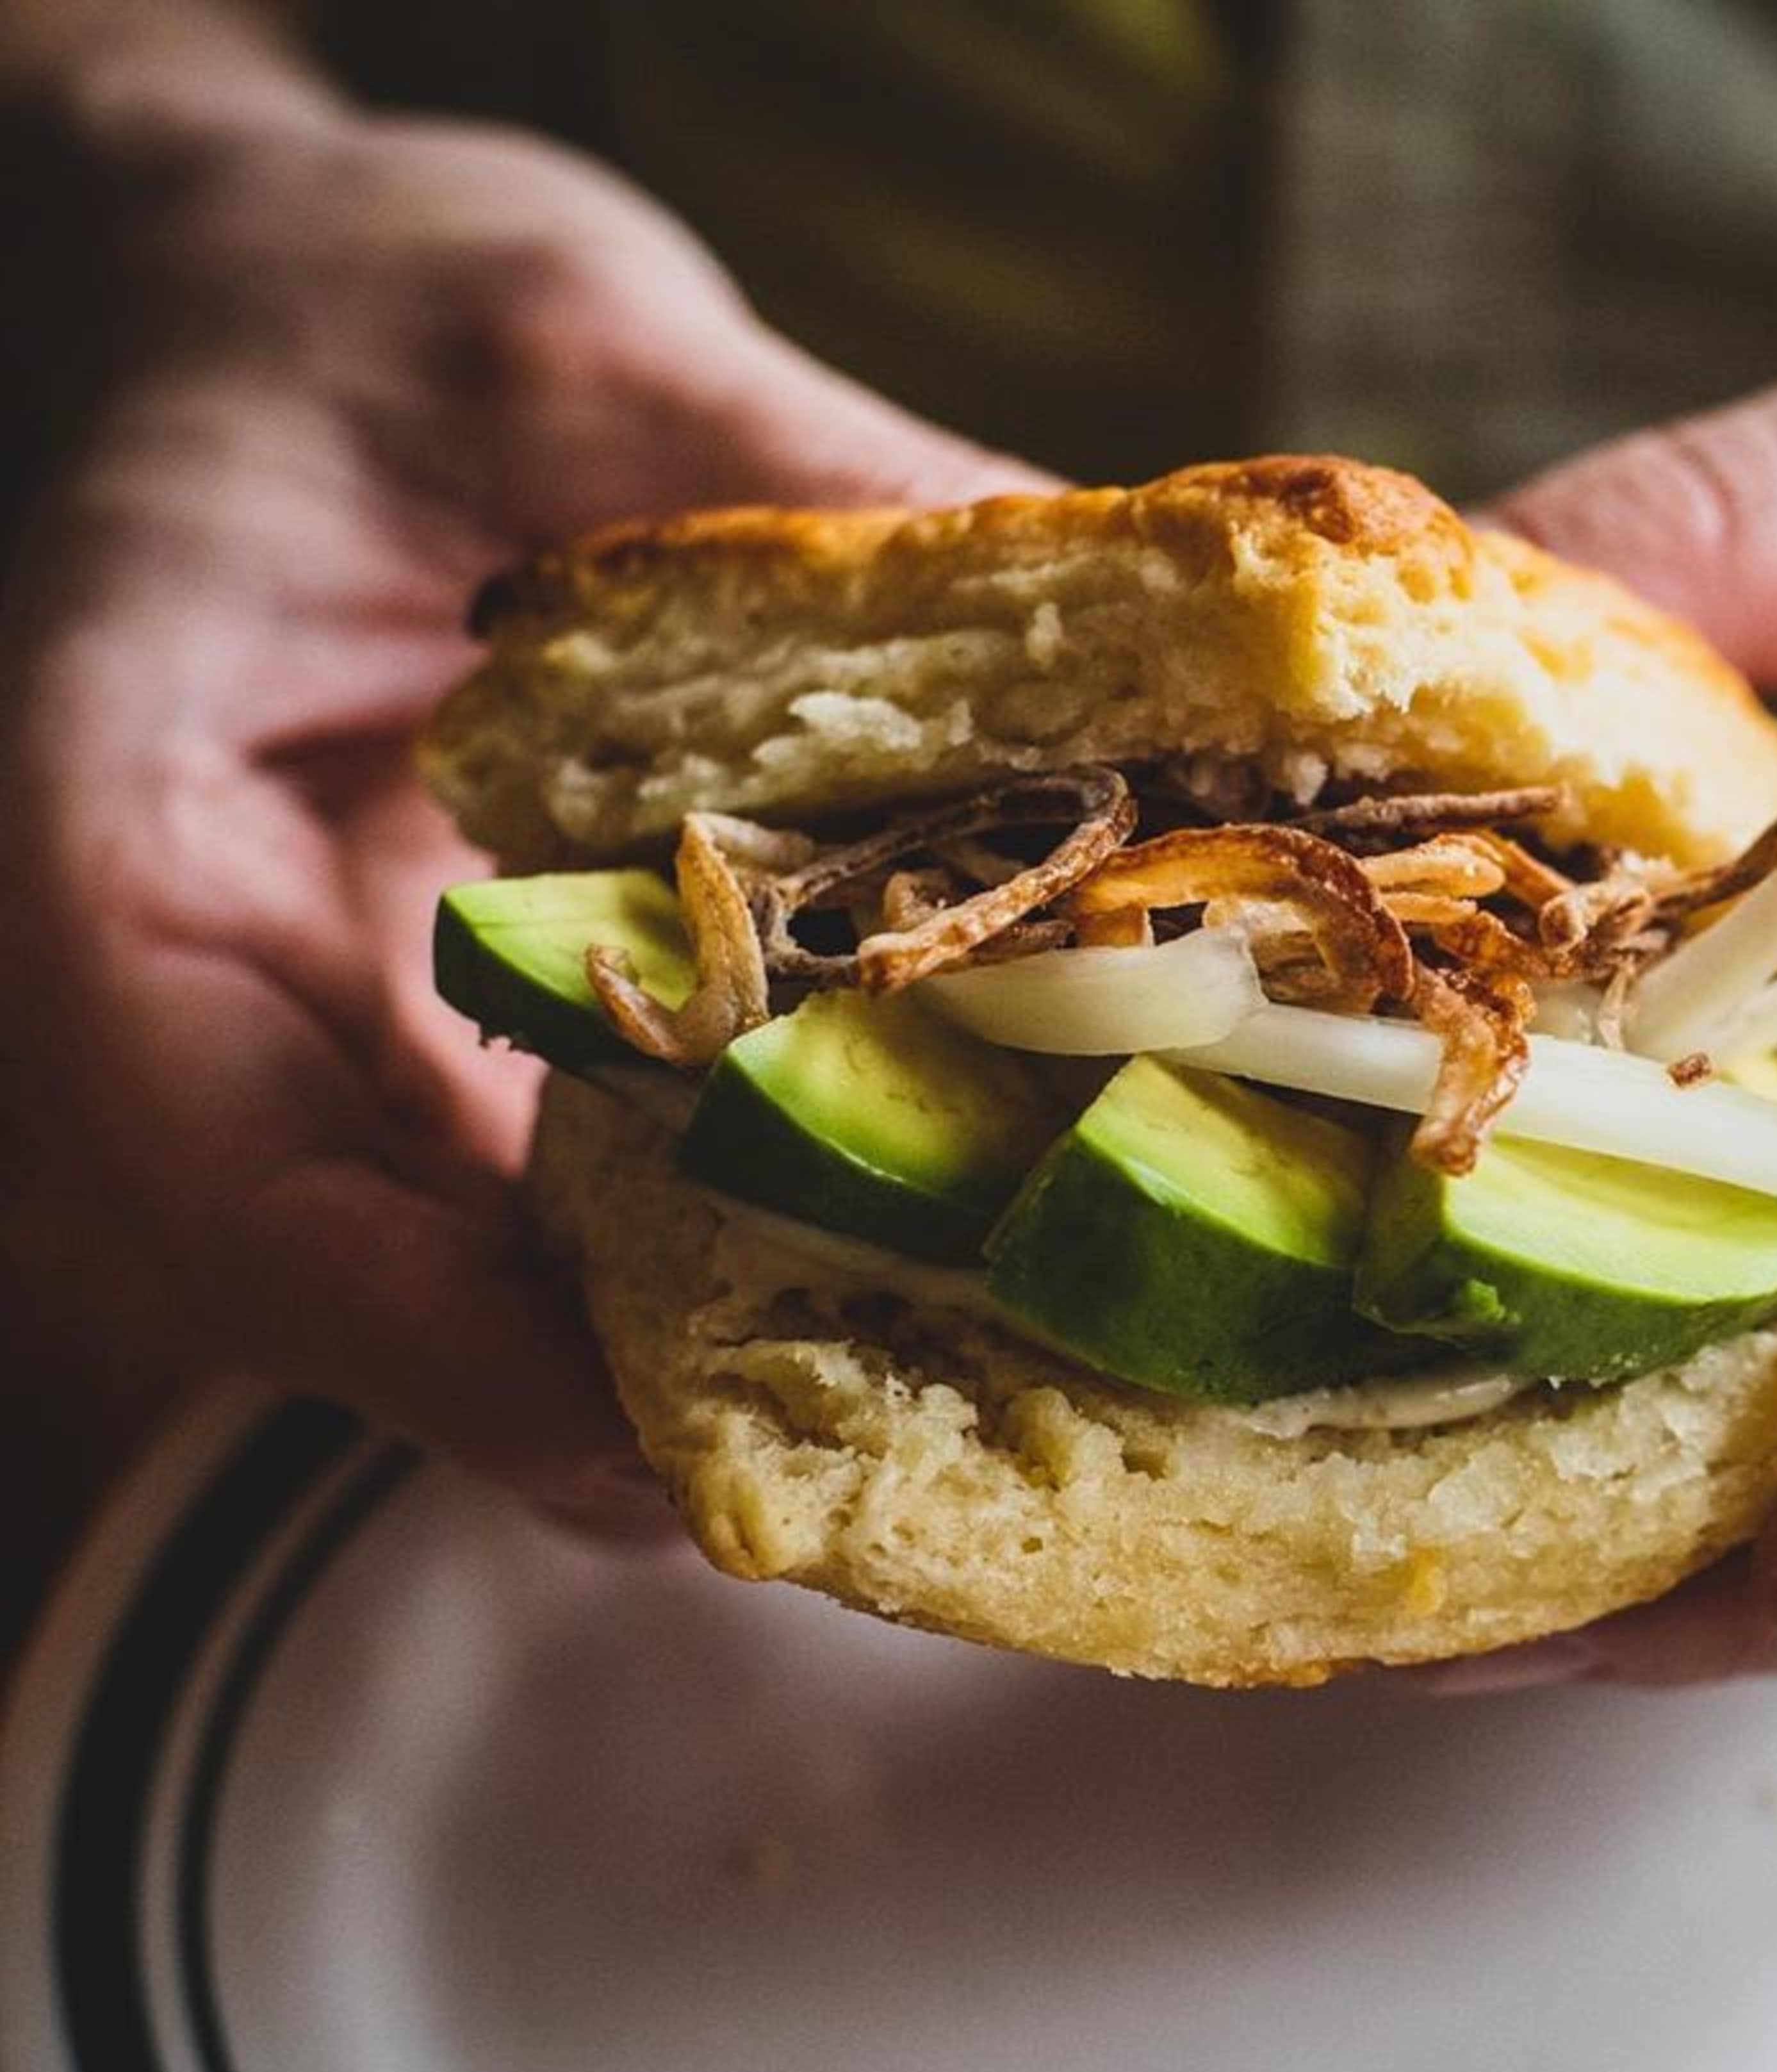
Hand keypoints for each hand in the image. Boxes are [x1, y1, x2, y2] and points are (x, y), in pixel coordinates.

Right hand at [0, 96, 1038, 1529]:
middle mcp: (203, 1000)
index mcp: (123, 832)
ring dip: (667, 1389)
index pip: (209, 1150)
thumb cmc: (373, 318)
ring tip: (926, 1424)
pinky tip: (899, 1275)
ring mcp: (318, 1057)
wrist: (319, 341)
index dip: (413, 1329)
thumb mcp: (553, 332)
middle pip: (347, 1300)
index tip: (632, 1439)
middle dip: (590, 1419)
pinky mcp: (435, 1067)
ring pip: (448, 1307)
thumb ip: (764, 474)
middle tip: (873, 1480)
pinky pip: (532, 1231)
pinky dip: (698, 1280)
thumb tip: (1086, 601)